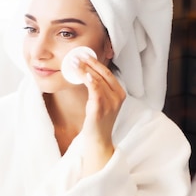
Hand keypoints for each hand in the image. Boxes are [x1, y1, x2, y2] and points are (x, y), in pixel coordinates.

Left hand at [78, 56, 125, 174]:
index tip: (85, 55)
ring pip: (98, 80)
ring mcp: (111, 103)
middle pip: (104, 74)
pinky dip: (90, 81)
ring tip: (74, 63)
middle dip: (90, 62)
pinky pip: (96, 91)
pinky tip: (84, 74)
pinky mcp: (101, 109)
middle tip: (77, 55)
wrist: (98, 140)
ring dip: (85, 69)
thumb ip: (100, 89)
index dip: (96, 62)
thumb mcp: (103, 102)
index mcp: (120, 94)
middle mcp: (118, 97)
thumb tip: (87, 73)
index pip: (108, 73)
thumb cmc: (98, 121)